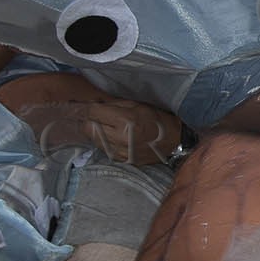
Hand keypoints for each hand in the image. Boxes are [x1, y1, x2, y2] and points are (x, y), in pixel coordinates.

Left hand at [13, 98, 181, 165]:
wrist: (173, 140)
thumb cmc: (156, 117)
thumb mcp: (136, 103)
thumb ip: (113, 103)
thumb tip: (92, 101)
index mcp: (124, 120)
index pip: (92, 113)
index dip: (88, 108)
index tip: (86, 105)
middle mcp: (120, 138)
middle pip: (88, 128)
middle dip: (89, 120)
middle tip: (95, 115)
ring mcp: (120, 151)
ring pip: (94, 140)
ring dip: (95, 131)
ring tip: (106, 125)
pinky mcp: (122, 159)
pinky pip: (103, 149)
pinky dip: (104, 142)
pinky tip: (113, 136)